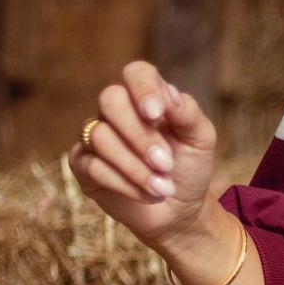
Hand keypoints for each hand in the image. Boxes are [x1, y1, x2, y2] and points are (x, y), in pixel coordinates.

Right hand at [69, 60, 217, 247]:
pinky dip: (124, 184)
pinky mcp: (83, 164)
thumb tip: (168, 95)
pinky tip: (148, 194)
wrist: (179, 210)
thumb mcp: (200, 140)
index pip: (137, 73)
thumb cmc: (189, 168)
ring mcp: (95, 136)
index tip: (156, 113)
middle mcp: (117, 111)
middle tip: (166, 164)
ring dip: (135, 167)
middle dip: (140, 136)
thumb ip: (188, 113)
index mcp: (147, 98)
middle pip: (110, 100)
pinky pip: (92, 166)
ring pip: (99, 136)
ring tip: (163, 188)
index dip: (143, 88)